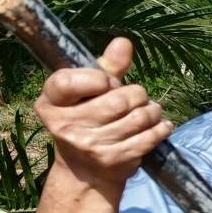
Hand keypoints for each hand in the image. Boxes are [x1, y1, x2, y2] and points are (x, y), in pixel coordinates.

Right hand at [34, 38, 172, 191]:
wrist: (86, 170)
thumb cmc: (88, 120)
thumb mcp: (88, 93)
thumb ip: (106, 67)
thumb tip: (124, 42)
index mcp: (50, 103)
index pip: (69, 81)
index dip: (98, 78)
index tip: (107, 83)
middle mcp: (65, 125)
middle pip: (118, 99)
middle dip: (136, 94)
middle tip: (136, 98)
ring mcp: (89, 145)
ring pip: (138, 116)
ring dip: (152, 110)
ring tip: (149, 111)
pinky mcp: (113, 159)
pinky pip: (149, 136)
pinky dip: (161, 127)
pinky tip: (159, 125)